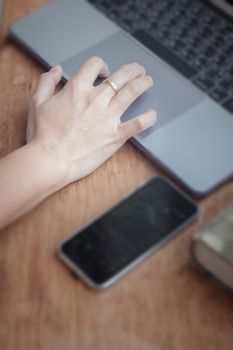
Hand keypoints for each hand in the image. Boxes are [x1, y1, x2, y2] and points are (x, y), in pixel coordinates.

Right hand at [27, 56, 156, 185]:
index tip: (104, 71)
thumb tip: (57, 70)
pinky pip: (138, 124)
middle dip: (132, 69)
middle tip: (137, 70)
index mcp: (77, 90)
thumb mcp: (37, 103)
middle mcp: (96, 100)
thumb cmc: (43, 135)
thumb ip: (47, 82)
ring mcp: (108, 117)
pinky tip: (152, 114)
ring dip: (143, 83)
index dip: (101, 64)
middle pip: (121, 75)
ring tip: (148, 81)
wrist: (51, 160)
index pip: (95, 65)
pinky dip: (148, 118)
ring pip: (132, 92)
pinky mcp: (115, 136)